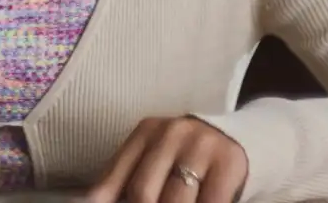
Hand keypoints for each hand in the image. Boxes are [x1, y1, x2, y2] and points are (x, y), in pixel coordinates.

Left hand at [88, 116, 247, 202]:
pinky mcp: (228, 163)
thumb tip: (90, 202)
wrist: (237, 138)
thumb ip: (123, 179)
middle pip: (143, 192)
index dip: (109, 202)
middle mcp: (171, 133)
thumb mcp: (153, 158)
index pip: (115, 177)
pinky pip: (209, 202)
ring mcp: (200, 146)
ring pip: (175, 201)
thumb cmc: (184, 156)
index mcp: (145, 132)